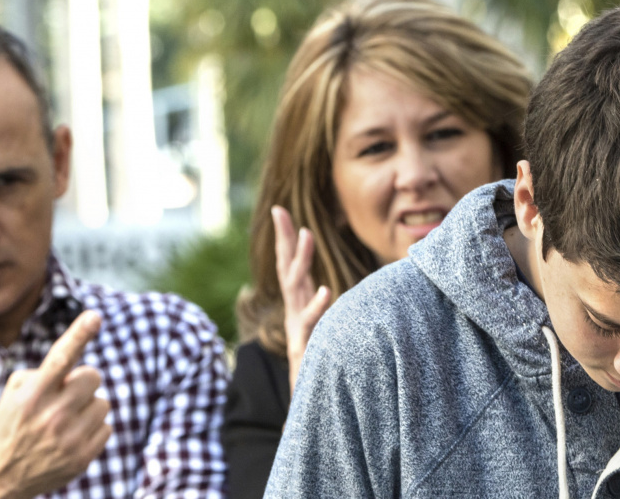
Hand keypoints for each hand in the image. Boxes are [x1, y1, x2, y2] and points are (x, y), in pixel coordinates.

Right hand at [0, 311, 111, 498]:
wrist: (2, 476)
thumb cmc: (11, 424)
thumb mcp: (14, 393)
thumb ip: (42, 372)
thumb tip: (73, 360)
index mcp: (32, 395)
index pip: (60, 358)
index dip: (78, 334)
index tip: (94, 316)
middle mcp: (52, 415)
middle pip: (92, 377)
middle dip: (83, 381)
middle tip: (68, 393)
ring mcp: (70, 438)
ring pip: (102, 403)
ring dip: (88, 407)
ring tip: (66, 420)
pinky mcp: (83, 456)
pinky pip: (106, 427)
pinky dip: (93, 429)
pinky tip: (72, 437)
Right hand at [272, 206, 330, 393]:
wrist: (311, 409)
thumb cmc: (322, 368)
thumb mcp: (326, 333)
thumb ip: (328, 312)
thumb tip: (340, 288)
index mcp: (299, 307)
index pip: (290, 266)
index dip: (286, 239)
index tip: (279, 210)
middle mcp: (295, 314)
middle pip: (286, 270)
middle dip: (283, 239)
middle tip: (279, 210)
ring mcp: (298, 330)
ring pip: (295, 289)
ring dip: (301, 261)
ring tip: (307, 234)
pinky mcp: (305, 348)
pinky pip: (309, 325)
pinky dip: (317, 307)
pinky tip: (325, 290)